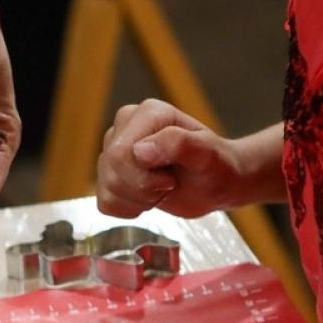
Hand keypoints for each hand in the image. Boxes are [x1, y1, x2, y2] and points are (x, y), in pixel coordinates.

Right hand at [97, 100, 249, 218]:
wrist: (217, 184)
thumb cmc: (217, 165)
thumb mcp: (208, 154)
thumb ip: (177, 144)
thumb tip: (140, 151)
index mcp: (148, 113)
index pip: (121, 153)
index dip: (145, 176)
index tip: (172, 178)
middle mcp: (126, 126)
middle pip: (112, 169)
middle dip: (142, 189)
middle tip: (168, 184)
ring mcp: (115, 149)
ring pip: (107, 187)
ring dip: (139, 200)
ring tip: (161, 189)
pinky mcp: (112, 174)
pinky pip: (104, 202)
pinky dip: (128, 209)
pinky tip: (148, 199)